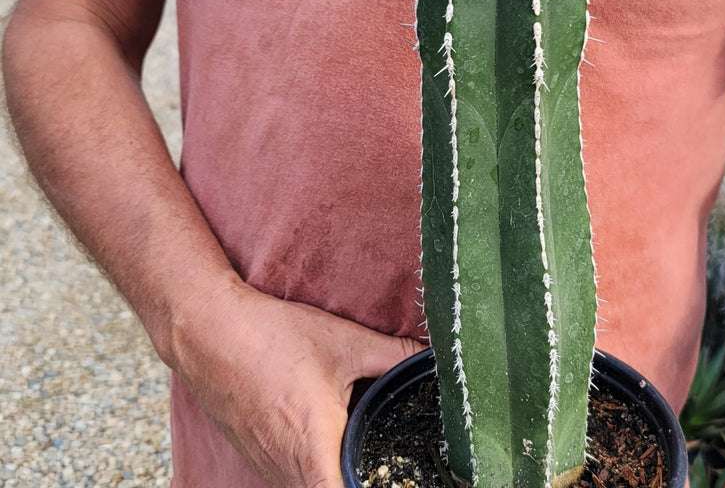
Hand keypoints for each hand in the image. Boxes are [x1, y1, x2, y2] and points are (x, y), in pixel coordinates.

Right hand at [171, 278, 424, 487]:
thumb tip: (435, 359)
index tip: (398, 478)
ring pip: (312, 486)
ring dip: (336, 473)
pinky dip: (317, 465)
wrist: (210, 332)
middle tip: (388, 462)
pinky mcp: (257, 456)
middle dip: (361, 478)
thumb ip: (396, 356)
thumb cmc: (275, 338)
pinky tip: (329, 434)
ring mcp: (268, 468)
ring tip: (363, 446)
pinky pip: (294, 476)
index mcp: (315, 451)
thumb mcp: (346, 342)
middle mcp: (287, 471)